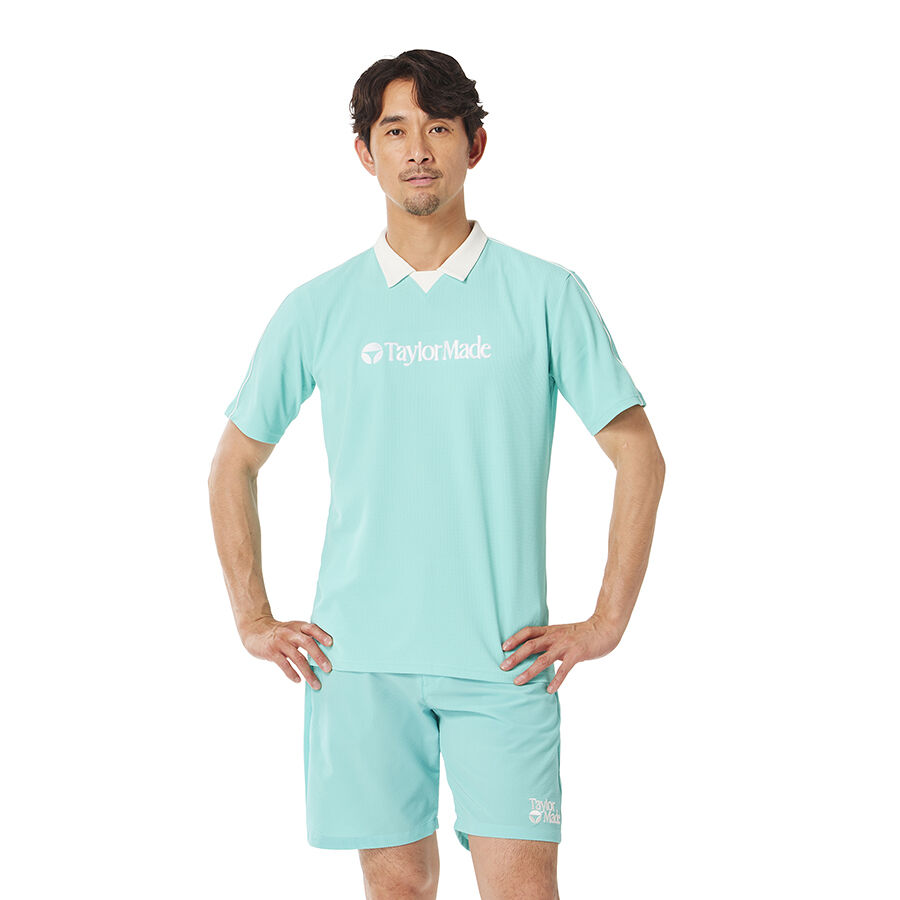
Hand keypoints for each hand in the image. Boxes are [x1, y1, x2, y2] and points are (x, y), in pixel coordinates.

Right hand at [240, 616, 333, 688]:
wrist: (255, 629)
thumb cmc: (279, 632)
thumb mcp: (293, 629)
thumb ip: (305, 637)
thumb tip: (323, 653)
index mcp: (298, 626)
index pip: (312, 628)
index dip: (322, 635)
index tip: (331, 643)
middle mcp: (290, 633)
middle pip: (308, 643)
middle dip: (319, 657)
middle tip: (328, 669)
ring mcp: (280, 642)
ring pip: (297, 658)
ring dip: (308, 672)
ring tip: (315, 684)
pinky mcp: (271, 652)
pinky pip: (284, 664)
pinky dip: (292, 673)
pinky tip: (298, 680)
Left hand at [500, 615, 620, 692]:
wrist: (604, 628)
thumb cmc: (582, 633)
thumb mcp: (562, 632)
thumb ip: (550, 640)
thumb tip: (534, 651)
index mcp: (551, 631)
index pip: (529, 631)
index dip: (515, 638)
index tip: (503, 647)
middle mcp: (555, 637)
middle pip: (531, 645)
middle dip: (516, 656)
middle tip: (503, 667)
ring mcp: (566, 645)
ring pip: (543, 659)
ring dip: (529, 670)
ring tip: (518, 681)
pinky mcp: (577, 654)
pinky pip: (564, 669)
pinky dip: (556, 680)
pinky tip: (549, 690)